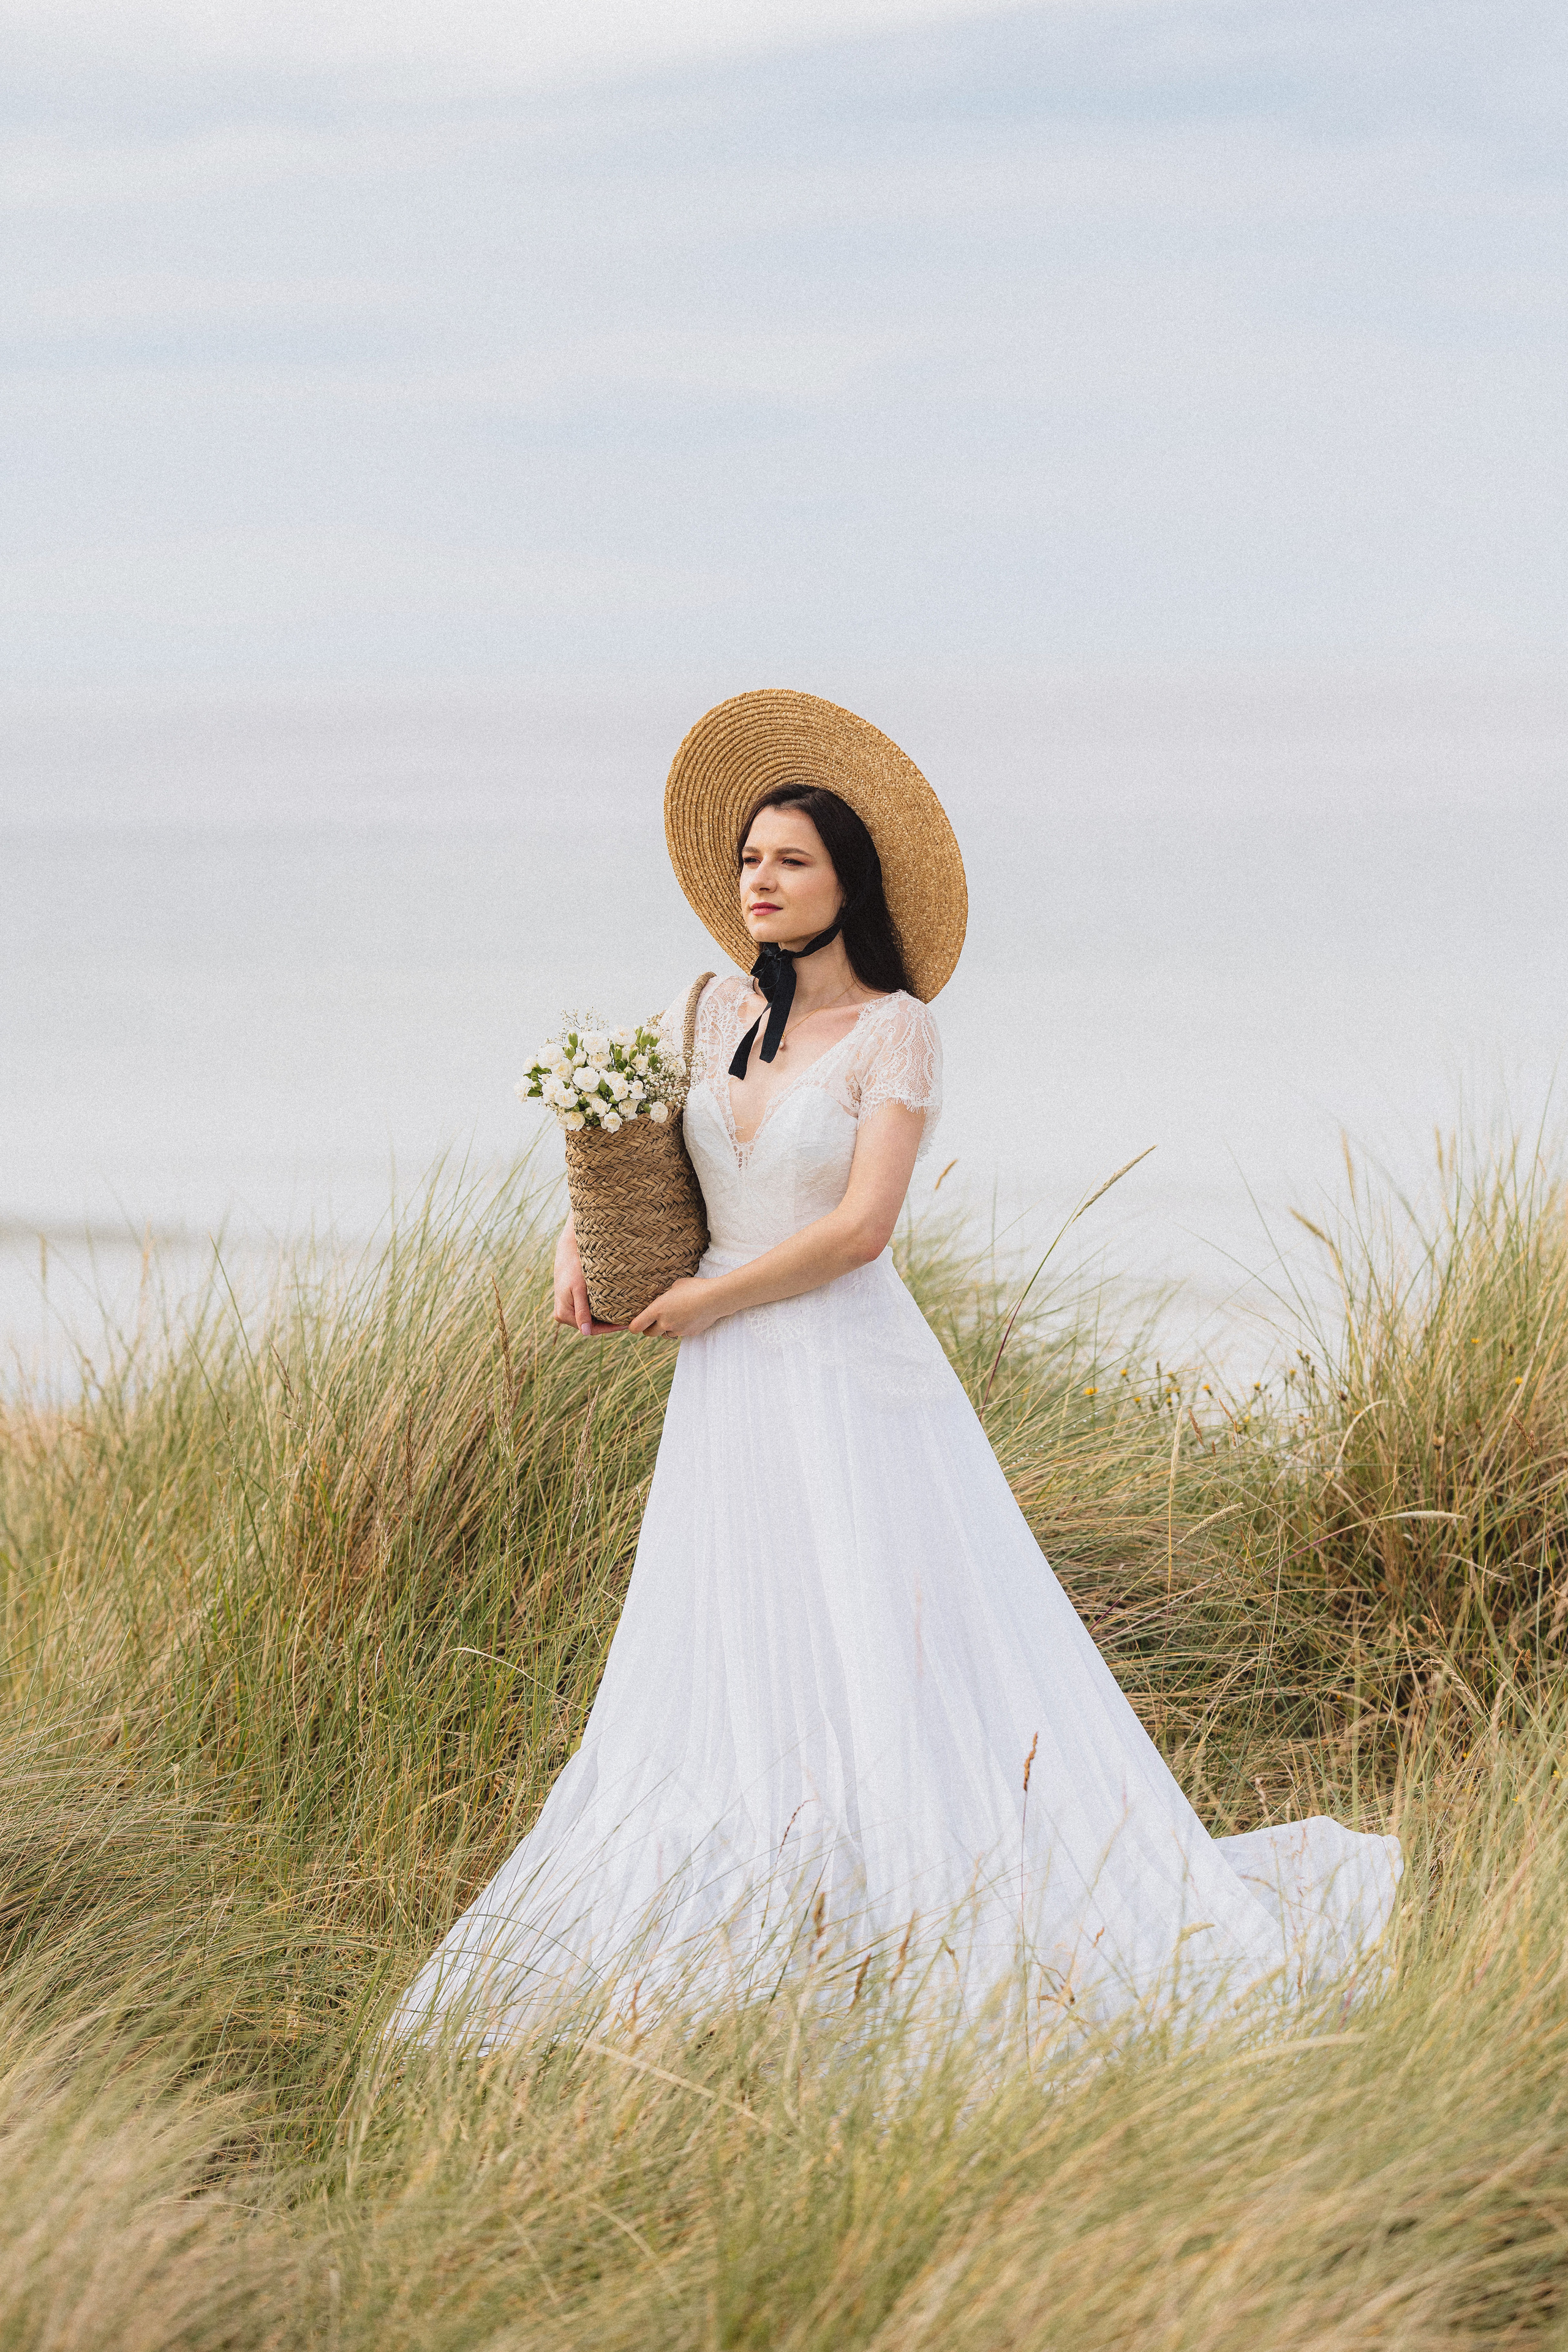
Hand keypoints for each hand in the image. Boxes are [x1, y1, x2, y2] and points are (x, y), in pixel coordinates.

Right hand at [553, 1220, 621, 1336]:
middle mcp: (563, 1314)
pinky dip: (600, 1309)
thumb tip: (585, 1333)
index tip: (626, 1324)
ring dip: (606, 1316)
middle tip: (630, 1319)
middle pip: (591, 1325)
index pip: (591, 1329)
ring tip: (625, 1313)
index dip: (609, 1328)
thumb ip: (582, 1311)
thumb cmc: (573, 1267)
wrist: (568, 1249)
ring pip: (591, 1318)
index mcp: (563, 1314)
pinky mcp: (572, 1301)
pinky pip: (588, 1309)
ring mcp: (567, 1307)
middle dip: (609, 1323)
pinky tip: (615, 1305)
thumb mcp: (579, 1289)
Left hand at [629, 1277, 722, 1338]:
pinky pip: (678, 1333)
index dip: (633, 1327)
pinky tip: (687, 1318)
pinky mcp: (688, 1333)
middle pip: (649, 1333)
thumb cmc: (695, 1287)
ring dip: (665, 1329)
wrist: (715, 1298)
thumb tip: (664, 1298)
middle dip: (649, 1328)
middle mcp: (665, 1323)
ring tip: (673, 1317)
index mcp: (657, 1310)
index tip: (634, 1324)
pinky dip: (679, 1328)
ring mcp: (677, 1330)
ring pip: (664, 1335)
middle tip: (653, 1320)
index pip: (636, 1326)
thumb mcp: (675, 1286)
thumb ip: (665, 1295)